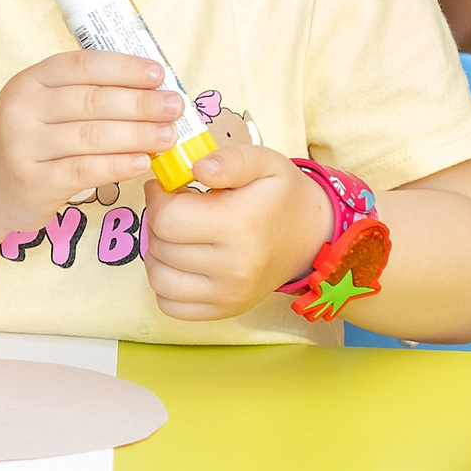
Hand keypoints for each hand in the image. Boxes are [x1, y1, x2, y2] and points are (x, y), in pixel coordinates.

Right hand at [0, 51, 182, 231]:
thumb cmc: (27, 140)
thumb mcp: (41, 105)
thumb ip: (83, 94)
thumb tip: (151, 89)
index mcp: (29, 81)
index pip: (82, 65)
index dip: (124, 68)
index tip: (159, 74)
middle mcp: (23, 109)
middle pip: (92, 100)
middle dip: (141, 103)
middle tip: (175, 107)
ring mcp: (25, 146)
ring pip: (92, 136)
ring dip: (138, 134)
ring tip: (169, 135)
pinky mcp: (34, 181)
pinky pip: (85, 170)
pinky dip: (118, 165)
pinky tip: (143, 162)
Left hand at [144, 138, 333, 319]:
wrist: (311, 236)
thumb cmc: (279, 196)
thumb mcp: (262, 162)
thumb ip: (229, 159)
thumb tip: (198, 168)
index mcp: (239, 226)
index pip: (166, 218)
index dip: (159, 198)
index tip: (168, 189)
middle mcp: (235, 268)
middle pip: (160, 246)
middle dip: (159, 222)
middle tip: (177, 210)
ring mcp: (230, 295)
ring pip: (158, 278)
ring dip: (158, 253)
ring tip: (178, 236)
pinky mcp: (225, 311)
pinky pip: (170, 305)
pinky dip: (166, 283)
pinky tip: (181, 262)